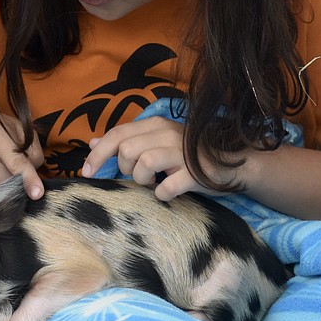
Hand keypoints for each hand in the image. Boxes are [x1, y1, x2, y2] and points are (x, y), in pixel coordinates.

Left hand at [82, 117, 221, 200]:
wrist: (235, 163)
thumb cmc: (188, 154)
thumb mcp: (156, 142)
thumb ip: (126, 140)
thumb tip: (92, 141)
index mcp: (156, 125)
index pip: (117, 134)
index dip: (97, 154)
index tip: (86, 172)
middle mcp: (167, 134)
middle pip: (126, 150)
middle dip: (125, 169)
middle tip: (138, 176)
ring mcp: (182, 153)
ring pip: (142, 164)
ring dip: (142, 180)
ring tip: (153, 182)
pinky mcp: (195, 173)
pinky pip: (166, 187)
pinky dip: (162, 194)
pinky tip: (168, 192)